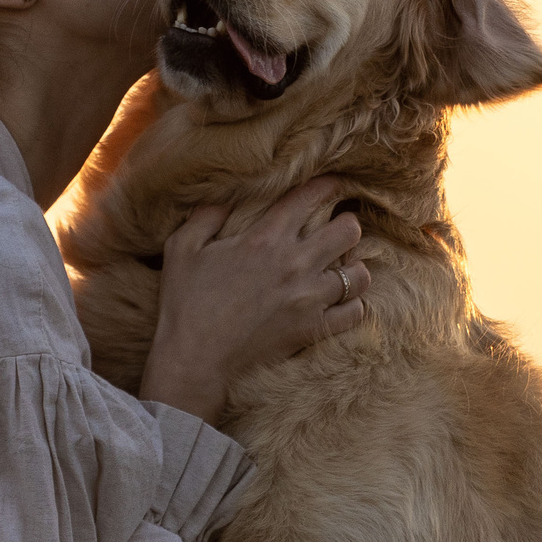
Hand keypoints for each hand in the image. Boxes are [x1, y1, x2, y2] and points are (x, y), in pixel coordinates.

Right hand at [137, 176, 370, 422]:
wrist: (194, 359)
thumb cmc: (185, 303)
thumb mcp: (182, 248)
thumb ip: (206, 215)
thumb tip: (225, 196)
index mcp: (264, 239)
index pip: (309, 198)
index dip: (327, 185)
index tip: (332, 183)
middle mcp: (295, 264)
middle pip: (349, 231)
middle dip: (346, 225)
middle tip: (336, 229)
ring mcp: (309, 299)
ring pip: (360, 274)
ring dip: (353, 267)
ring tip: (343, 267)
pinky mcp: (313, 329)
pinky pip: (355, 312)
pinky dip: (353, 304)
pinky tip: (340, 301)